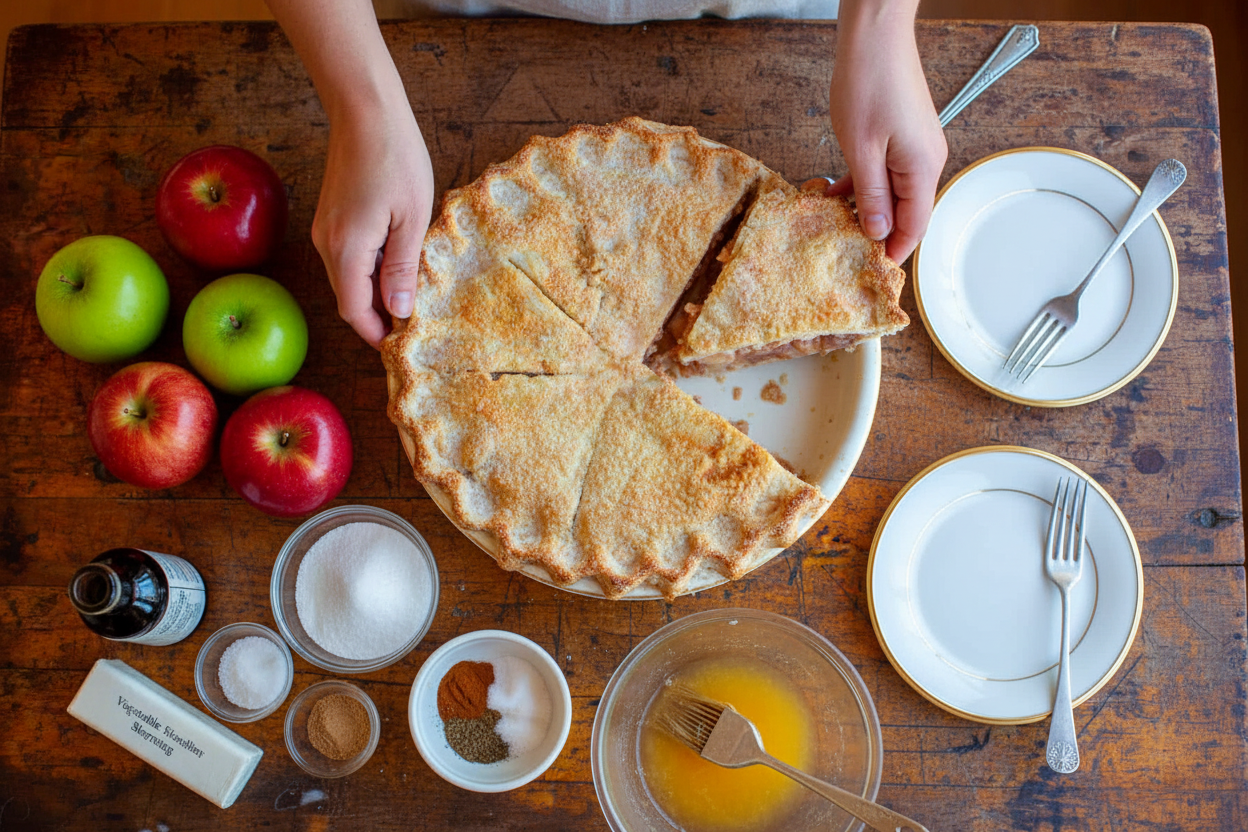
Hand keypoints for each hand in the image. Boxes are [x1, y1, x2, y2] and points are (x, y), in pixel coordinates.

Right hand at [312, 107, 434, 347]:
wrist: (365, 111)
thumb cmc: (396, 158)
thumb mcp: (412, 218)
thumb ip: (403, 268)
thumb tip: (400, 312)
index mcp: (346, 250)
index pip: (354, 311)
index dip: (376, 334)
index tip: (402, 345)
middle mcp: (327, 244)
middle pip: (349, 298)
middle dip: (379, 316)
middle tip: (417, 321)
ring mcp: (325, 230)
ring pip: (348, 278)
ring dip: (376, 292)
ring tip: (414, 292)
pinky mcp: (331, 217)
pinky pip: (348, 257)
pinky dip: (370, 269)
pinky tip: (398, 261)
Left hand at [822, 0, 946, 263]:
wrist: (875, 37)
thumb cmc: (869, 83)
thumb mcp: (860, 150)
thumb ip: (870, 195)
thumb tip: (876, 231)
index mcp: (922, 168)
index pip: (914, 226)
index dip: (894, 251)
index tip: (871, 269)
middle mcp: (926, 160)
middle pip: (905, 212)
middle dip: (876, 230)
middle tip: (844, 246)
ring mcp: (915, 148)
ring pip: (892, 192)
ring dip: (864, 206)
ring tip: (832, 217)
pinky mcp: (902, 136)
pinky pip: (885, 172)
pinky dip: (863, 184)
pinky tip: (835, 189)